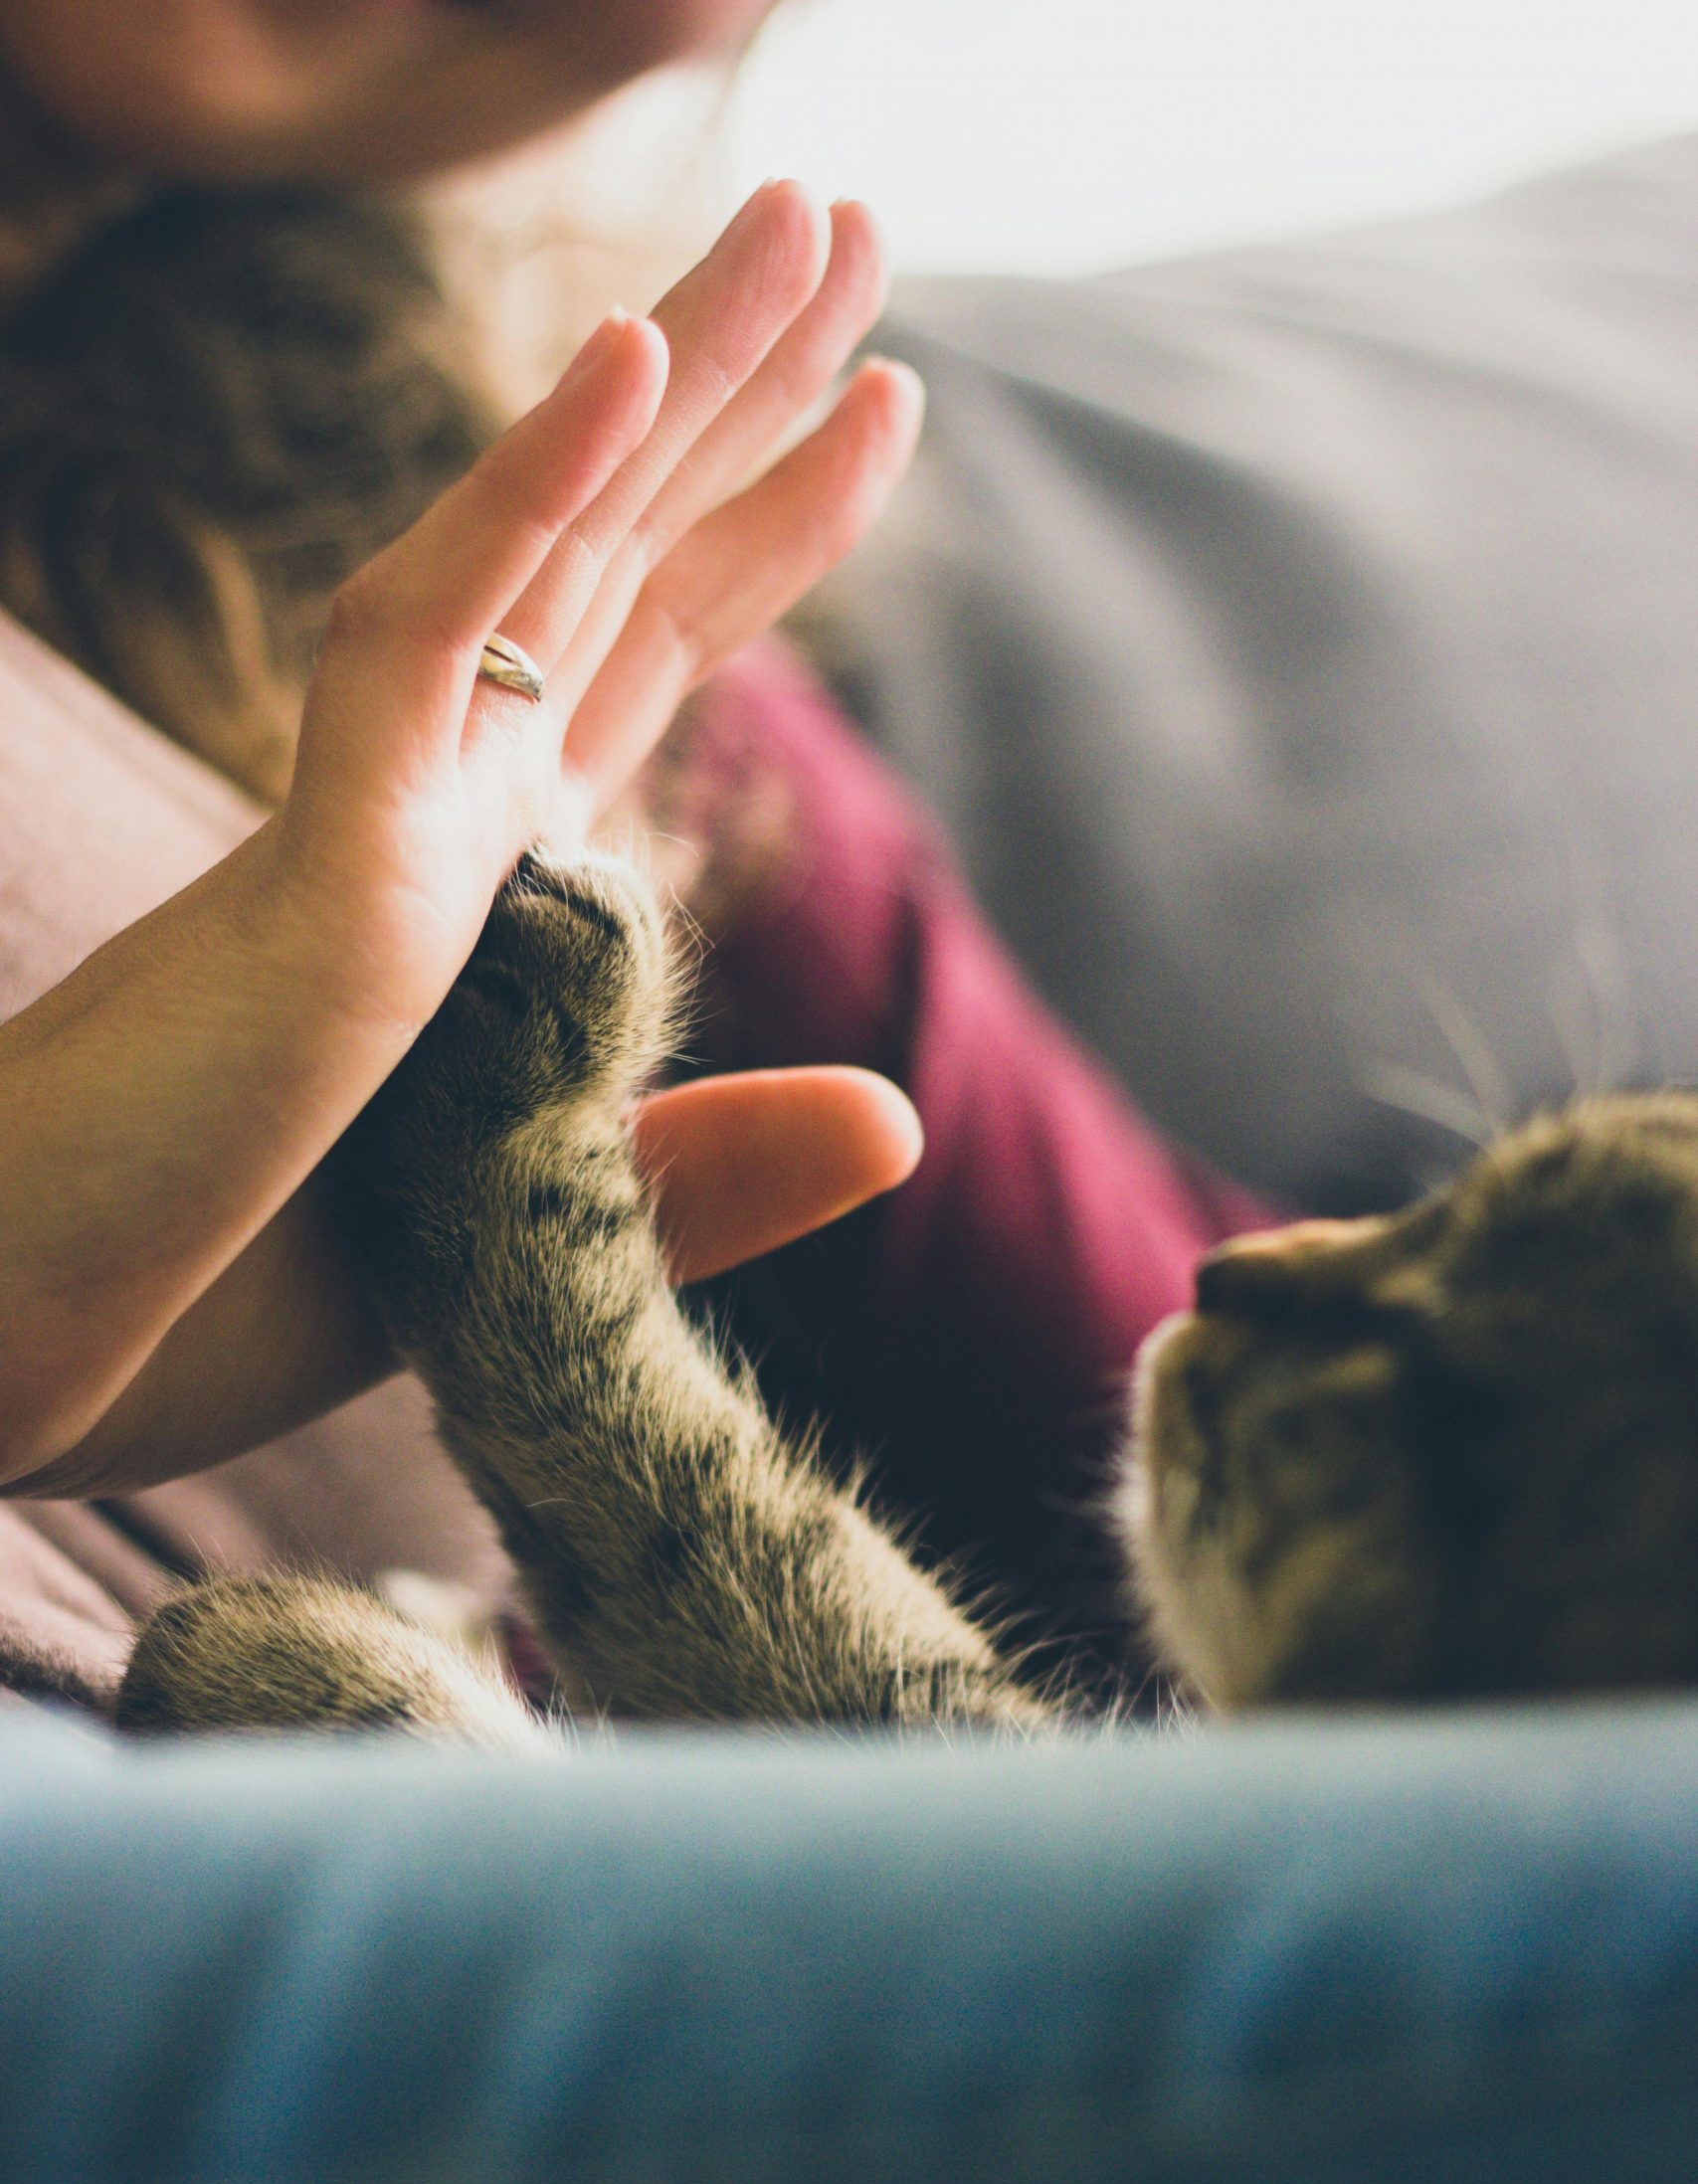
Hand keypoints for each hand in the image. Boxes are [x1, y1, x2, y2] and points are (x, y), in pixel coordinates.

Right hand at [0, 185, 924, 1492]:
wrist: (21, 1351)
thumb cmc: (224, 1293)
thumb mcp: (535, 1239)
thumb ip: (707, 1169)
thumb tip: (902, 1119)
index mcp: (483, 886)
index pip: (644, 655)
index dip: (760, 520)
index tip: (877, 405)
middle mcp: (438, 815)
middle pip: (619, 556)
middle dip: (742, 386)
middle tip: (853, 219)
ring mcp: (377, 822)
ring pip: (548, 548)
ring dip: (678, 374)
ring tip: (814, 215)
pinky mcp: (317, 867)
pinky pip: (421, 643)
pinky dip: (523, 497)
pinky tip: (630, 358)